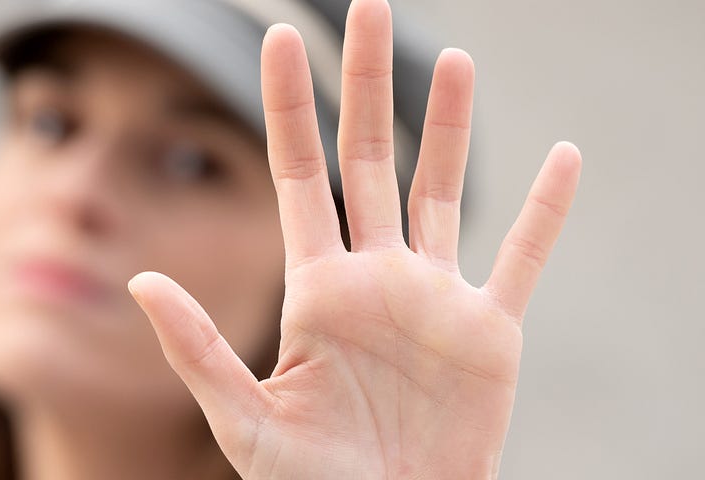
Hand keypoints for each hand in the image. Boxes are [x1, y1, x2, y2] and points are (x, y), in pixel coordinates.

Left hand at [127, 0, 580, 476]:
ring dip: (450, 124)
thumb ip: (198, 349)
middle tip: (367, 7)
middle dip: (366, 83)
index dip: (289, 105)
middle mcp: (375, 277)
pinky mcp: (489, 333)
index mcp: (316, 289)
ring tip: (454, 58)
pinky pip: (521, 258)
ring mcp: (434, 300)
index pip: (298, 174)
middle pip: (371, 158)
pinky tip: (563, 157)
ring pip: (443, 191)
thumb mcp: (245, 422)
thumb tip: (140, 277)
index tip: (280, 37)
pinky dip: (544, 211)